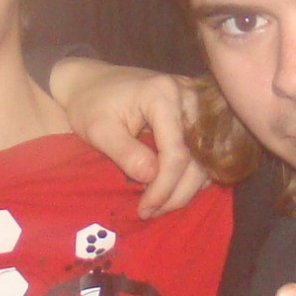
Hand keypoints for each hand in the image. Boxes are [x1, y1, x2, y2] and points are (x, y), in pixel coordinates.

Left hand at [48, 58, 210, 219]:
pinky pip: (203, 153)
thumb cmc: (91, 104)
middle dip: (176, 192)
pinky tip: (167, 189)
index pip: (176, 152)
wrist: (92, 82)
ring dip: (185, 188)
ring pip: (205, 159)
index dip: (163, 187)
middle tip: (151, 212)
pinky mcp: (196, 115)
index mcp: (163, 94)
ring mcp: (196, 104)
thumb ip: (125, 153)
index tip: (145, 209)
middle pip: (197, 158)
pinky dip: (189, 176)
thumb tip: (151, 178)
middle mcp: (188, 96)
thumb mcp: (98, 130)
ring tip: (157, 205)